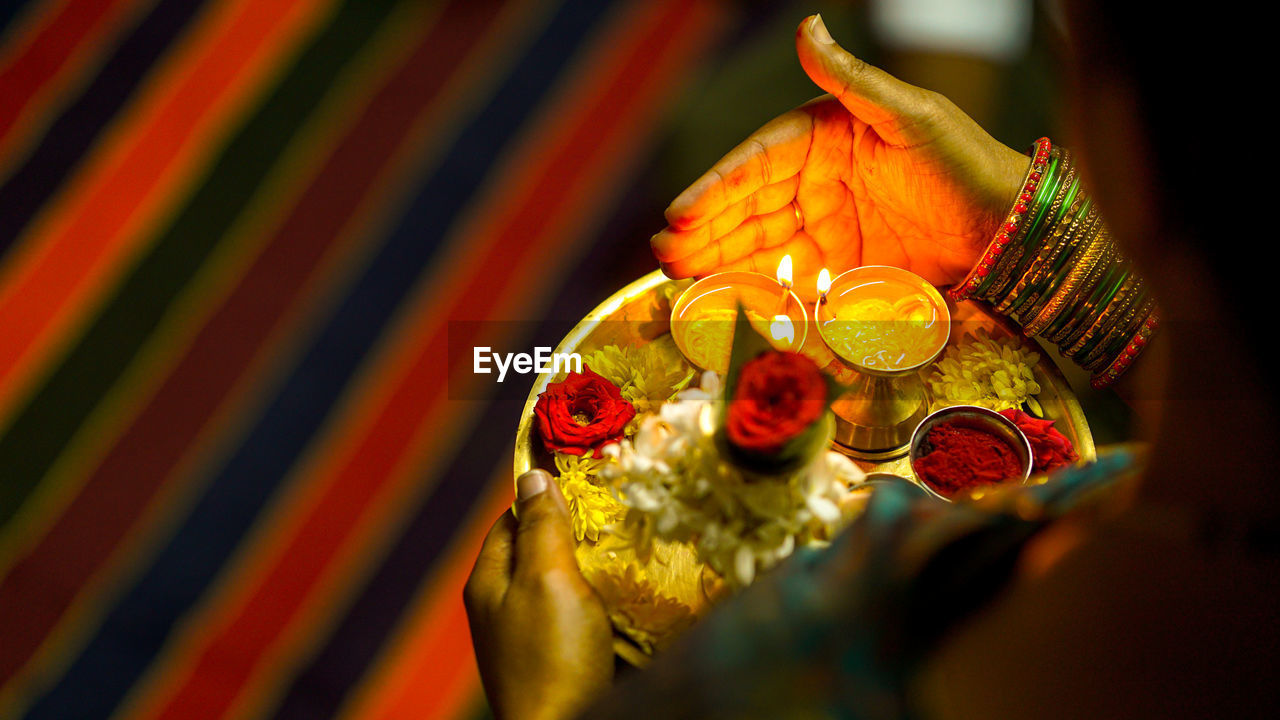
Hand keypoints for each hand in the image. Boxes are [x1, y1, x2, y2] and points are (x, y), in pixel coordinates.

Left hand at [465, 470, 613, 719]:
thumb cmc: (552, 659)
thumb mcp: (547, 579)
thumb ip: (542, 528)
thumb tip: (532, 475)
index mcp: (489, 582)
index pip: (511, 518)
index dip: (546, 498)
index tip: (588, 486)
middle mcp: (504, 609)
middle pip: (541, 552)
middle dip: (579, 535)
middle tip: (619, 520)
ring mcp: (531, 639)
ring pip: (566, 586)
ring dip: (597, 572)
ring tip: (631, 557)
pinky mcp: (559, 662)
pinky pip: (583, 620)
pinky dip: (605, 607)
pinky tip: (630, 603)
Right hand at [651, 14, 1028, 297]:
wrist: (1005, 227)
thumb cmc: (962, 160)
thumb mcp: (907, 115)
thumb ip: (851, 79)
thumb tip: (808, 25)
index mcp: (822, 138)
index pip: (756, 163)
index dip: (715, 188)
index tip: (682, 212)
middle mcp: (813, 182)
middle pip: (744, 209)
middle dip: (702, 233)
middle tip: (665, 254)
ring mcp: (821, 228)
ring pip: (755, 246)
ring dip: (714, 261)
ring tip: (676, 277)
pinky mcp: (835, 269)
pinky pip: (784, 281)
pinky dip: (751, 291)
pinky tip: (718, 300)